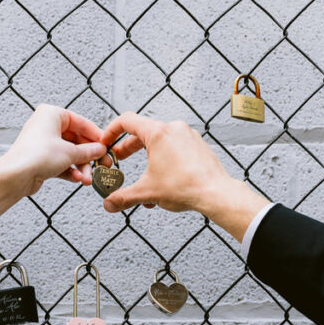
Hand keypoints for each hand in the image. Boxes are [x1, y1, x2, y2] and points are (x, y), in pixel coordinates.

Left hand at [0, 105, 107, 195]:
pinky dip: (71, 171)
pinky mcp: (41, 159)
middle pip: (76, 140)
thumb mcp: (70, 152)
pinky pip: (62, 163)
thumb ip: (89, 151)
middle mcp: (46, 126)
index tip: (106, 146)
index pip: (81, 122)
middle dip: (89, 156)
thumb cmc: (36, 156)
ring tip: (88, 178)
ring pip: (70, 153)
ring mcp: (43, 143)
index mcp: (52, 114)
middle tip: (102, 164)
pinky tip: (78, 179)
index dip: (96, 136)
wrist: (16, 175)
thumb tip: (100, 149)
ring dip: (81, 167)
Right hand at [98, 114, 235, 213]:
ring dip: (148, 160)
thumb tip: (110, 203)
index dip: (111, 131)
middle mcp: (174, 129)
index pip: (126, 121)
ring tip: (145, 180)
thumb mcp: (147, 192)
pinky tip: (164, 181)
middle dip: (128, 149)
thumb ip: (124, 197)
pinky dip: (165, 161)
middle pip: (143, 133)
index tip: (107, 142)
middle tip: (119, 160)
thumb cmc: (187, 186)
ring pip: (160, 143)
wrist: (216, 193)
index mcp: (158, 133)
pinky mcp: (198, 146)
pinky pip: (175, 148)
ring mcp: (188, 136)